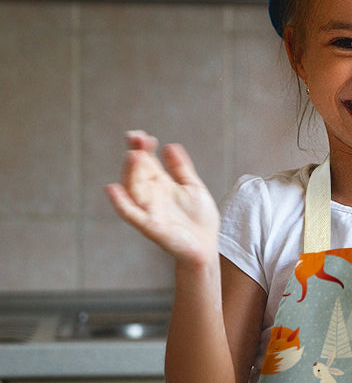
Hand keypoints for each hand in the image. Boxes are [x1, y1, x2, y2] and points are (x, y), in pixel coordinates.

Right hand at [105, 131, 219, 266]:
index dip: (144, 148)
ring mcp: (149, 209)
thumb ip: (182, 168)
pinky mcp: (150, 225)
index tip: (144, 136)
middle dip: (137, 155)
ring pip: (133, 188)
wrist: (206, 246)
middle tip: (138, 139)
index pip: (147, 162)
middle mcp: (152, 195)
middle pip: (138, 171)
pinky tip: (113, 189)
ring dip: (130, 172)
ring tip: (132, 155)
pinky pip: (131, 213)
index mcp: (162, 184)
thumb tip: (170, 145)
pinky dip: (121, 202)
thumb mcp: (193, 187)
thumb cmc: (199, 219)